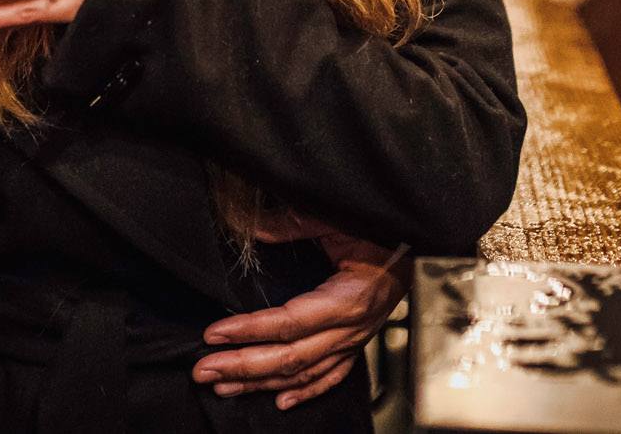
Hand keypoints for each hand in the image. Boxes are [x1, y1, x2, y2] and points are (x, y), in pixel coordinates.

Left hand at [192, 232, 411, 409]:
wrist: (418, 245)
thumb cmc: (381, 231)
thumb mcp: (336, 220)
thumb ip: (294, 224)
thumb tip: (252, 225)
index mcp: (347, 298)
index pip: (288, 323)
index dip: (248, 331)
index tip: (213, 334)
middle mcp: (351, 328)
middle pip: (290, 358)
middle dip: (242, 366)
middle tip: (202, 370)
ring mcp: (354, 341)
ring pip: (303, 373)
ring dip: (260, 382)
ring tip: (223, 385)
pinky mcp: (357, 344)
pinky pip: (330, 377)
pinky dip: (304, 393)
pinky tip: (280, 401)